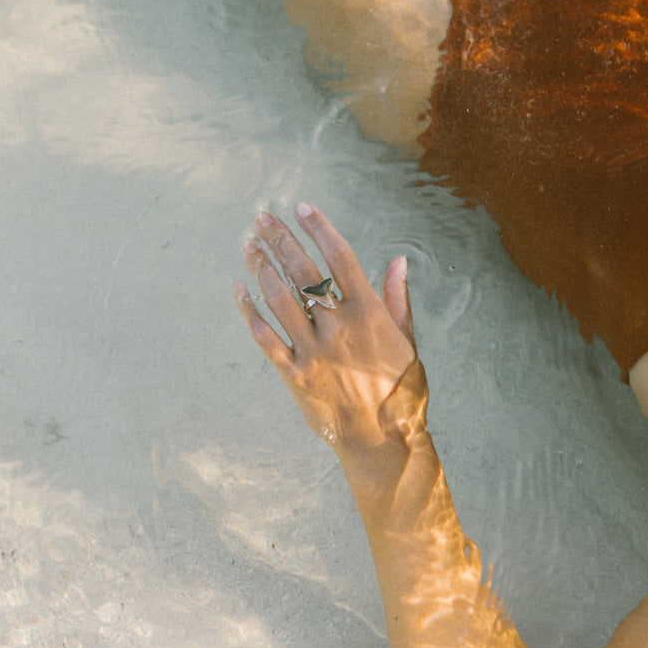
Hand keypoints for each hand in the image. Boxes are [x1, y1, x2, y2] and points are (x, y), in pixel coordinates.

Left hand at [234, 203, 428, 475]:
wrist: (382, 441)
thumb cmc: (401, 390)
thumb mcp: (408, 341)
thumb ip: (398, 298)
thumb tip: (398, 260)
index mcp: (369, 313)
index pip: (340, 257)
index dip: (319, 228)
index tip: (301, 206)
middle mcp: (339, 327)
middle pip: (304, 271)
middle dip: (280, 239)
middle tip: (262, 216)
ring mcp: (314, 351)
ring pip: (279, 298)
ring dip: (261, 267)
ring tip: (249, 245)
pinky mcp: (294, 374)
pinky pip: (265, 337)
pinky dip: (249, 311)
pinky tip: (239, 289)